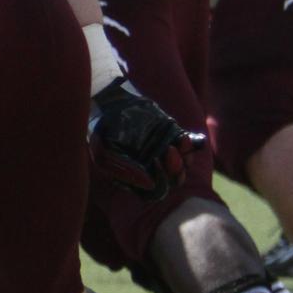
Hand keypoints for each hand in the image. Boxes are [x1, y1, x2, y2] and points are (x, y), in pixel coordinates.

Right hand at [88, 79, 205, 200]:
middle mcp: (151, 167)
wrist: (109, 103)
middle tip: (169, 153)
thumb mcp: (105, 155)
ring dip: (185, 158)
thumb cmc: (103, 132)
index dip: (160, 183)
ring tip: (178, 146)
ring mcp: (163, 151)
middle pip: (172, 178)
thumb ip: (125, 172)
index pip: (155, 190)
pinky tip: (183, 139)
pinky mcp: (171, 136)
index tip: (156, 169)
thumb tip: (150, 185)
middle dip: (176, 170)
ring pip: (182, 163)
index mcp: (136, 177)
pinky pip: (186, 145)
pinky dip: (189, 144)